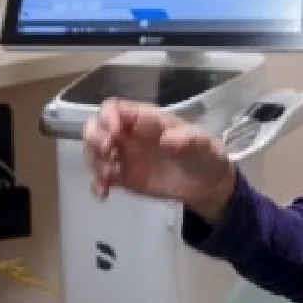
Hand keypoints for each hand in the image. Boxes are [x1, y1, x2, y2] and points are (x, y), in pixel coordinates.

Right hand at [85, 99, 238, 218]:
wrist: (209, 187)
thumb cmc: (206, 157)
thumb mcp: (205, 145)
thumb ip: (189, 139)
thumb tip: (168, 139)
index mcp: (146, 119)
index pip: (116, 108)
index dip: (108, 117)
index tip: (113, 133)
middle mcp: (130, 135)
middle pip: (97, 126)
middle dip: (94, 137)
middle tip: (106, 151)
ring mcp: (125, 156)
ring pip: (95, 152)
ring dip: (94, 162)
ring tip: (108, 178)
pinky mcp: (124, 178)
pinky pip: (102, 177)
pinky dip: (97, 184)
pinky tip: (104, 194)